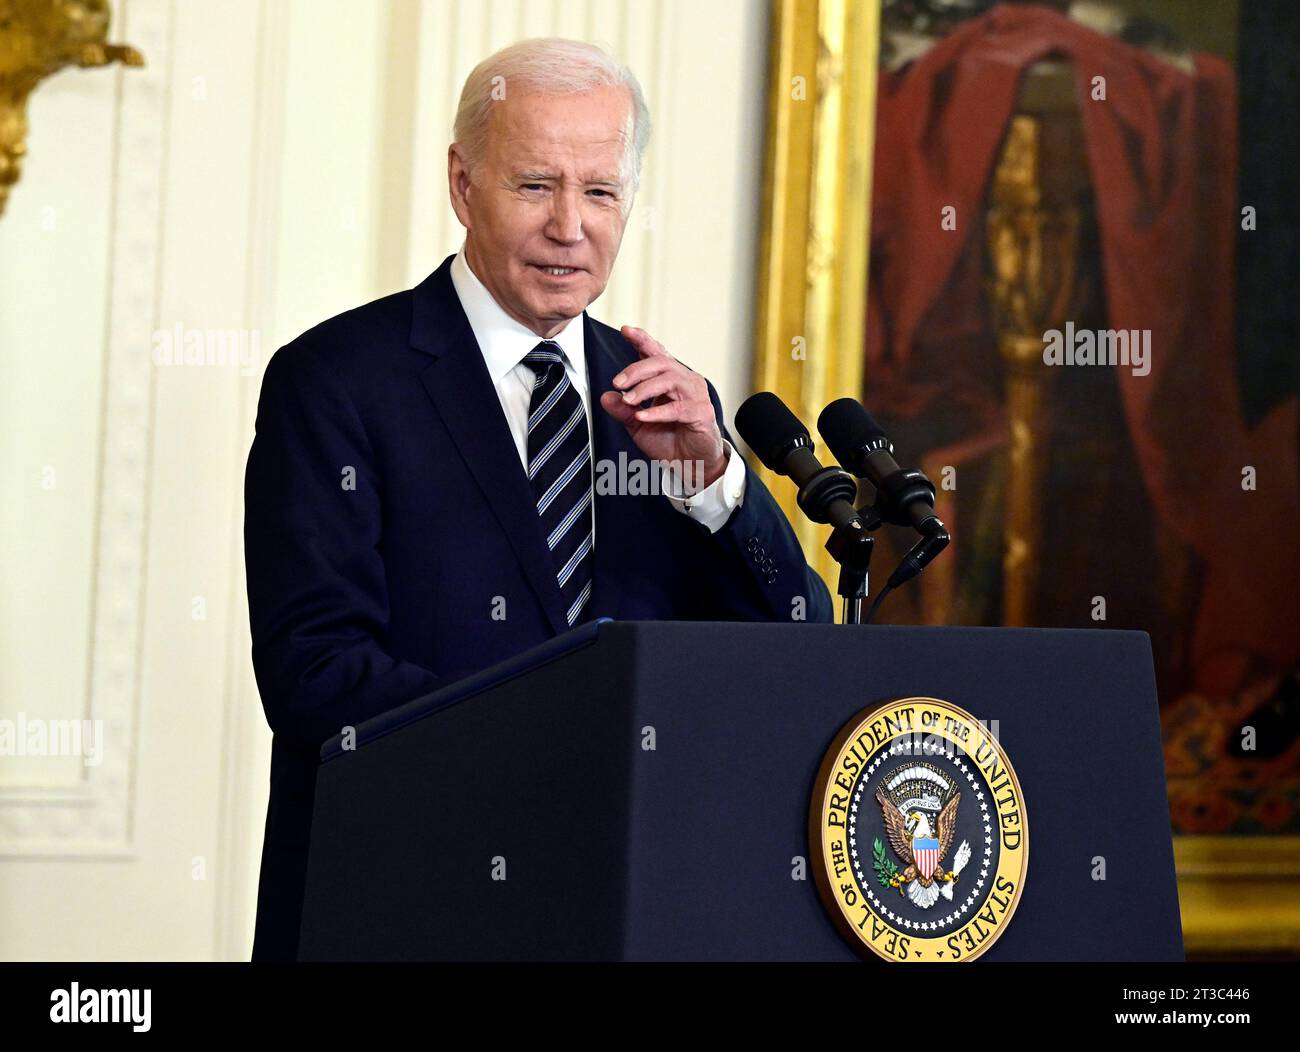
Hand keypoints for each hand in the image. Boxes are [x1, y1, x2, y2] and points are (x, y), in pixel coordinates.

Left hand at [599, 326, 726, 489]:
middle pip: (661, 363)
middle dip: (636, 370)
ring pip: (670, 380)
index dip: (642, 340)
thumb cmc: (669, 441)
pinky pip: (678, 408)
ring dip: (645, 389)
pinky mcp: (702, 413)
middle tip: (617, 382)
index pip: (656, 353)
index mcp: (670, 378)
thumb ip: (622, 410)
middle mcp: (685, 381)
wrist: (690, 465)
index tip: (625, 330)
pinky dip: (658, 412)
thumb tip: (605, 396)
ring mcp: (696, 395)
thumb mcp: (637, 425)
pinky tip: (642, 416)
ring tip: (628, 400)